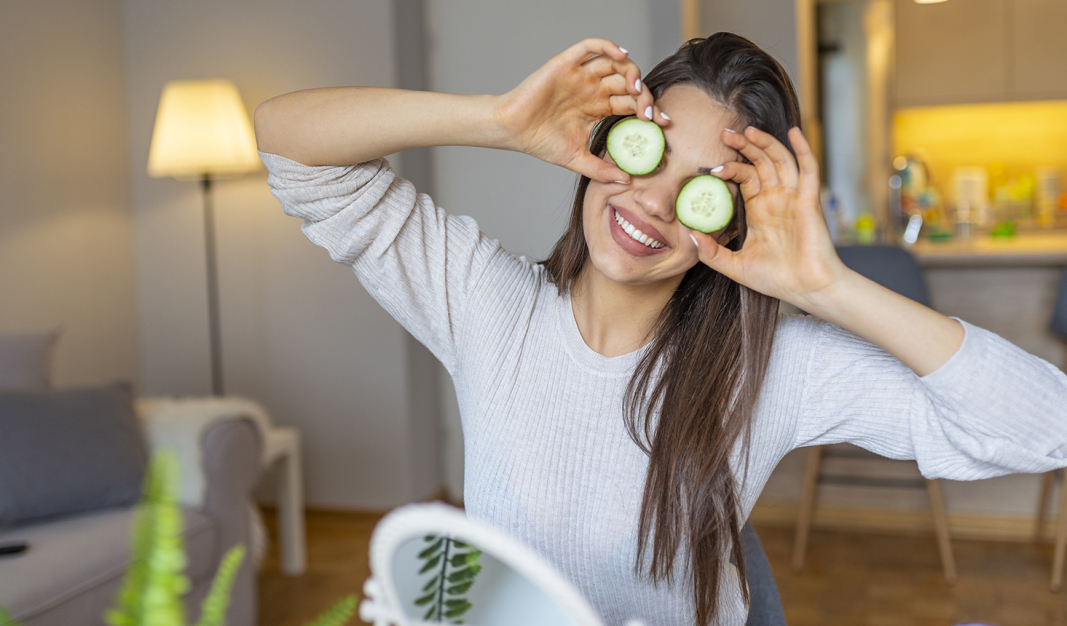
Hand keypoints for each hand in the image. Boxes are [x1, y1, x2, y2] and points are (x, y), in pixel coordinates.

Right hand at [494, 38, 667, 183]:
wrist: (512, 131)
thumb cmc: (540, 142)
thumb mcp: (577, 160)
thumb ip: (601, 169)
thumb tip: (627, 181)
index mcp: (598, 108)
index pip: (631, 104)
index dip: (650, 111)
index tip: (664, 123)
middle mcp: (593, 89)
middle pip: (628, 83)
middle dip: (644, 95)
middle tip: (650, 112)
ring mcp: (580, 75)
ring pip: (614, 63)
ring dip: (631, 71)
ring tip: (636, 89)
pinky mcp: (566, 64)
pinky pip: (590, 47)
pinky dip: (608, 46)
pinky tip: (621, 55)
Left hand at [689, 127, 846, 309]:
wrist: (807, 290)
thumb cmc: (776, 279)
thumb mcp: (735, 266)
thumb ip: (712, 252)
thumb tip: (690, 234)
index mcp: (760, 209)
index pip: (745, 177)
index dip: (730, 168)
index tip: (712, 167)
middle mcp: (776, 199)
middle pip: (760, 162)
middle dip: (744, 146)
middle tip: (724, 133)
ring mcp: (793, 198)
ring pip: (780, 160)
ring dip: (765, 143)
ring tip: (748, 130)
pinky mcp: (809, 202)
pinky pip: (808, 170)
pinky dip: (803, 149)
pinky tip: (793, 132)